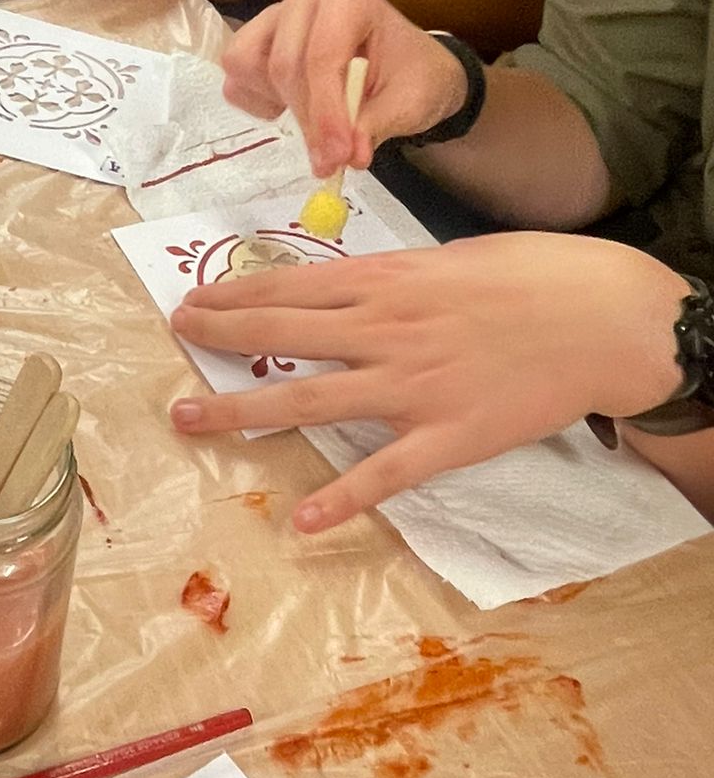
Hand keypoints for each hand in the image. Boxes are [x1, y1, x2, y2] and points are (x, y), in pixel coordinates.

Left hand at [167, 233, 690, 530]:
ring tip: (189, 417)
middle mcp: (386, 330)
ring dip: (242, 410)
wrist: (604, 317)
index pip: (290, 285)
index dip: (234, 293)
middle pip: (282, 335)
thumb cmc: (535, 276)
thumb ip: (395, 277)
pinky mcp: (448, 438)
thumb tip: (349, 288)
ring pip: (311, 401)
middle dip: (219, 337)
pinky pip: (385, 473)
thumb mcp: (452, 258)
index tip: (193, 300)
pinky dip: (342, 497)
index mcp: (388, 280)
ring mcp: (413, 387)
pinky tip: (302, 518)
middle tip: (173, 342)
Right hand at [222, 0, 469, 176]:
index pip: (321, 55)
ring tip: (318, 120)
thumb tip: (350, 156)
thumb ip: (376, 125)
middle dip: (308, 120)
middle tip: (332, 160)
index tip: (339, 157)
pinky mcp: (254, 43)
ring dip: (283, 106)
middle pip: (283, 65)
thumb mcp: (411, 103)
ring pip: (248, 66)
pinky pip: (236, 80)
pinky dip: (261, 104)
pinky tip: (297, 108)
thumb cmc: (412, 77)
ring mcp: (274, 18)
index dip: (326, 111)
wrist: (407, 71)